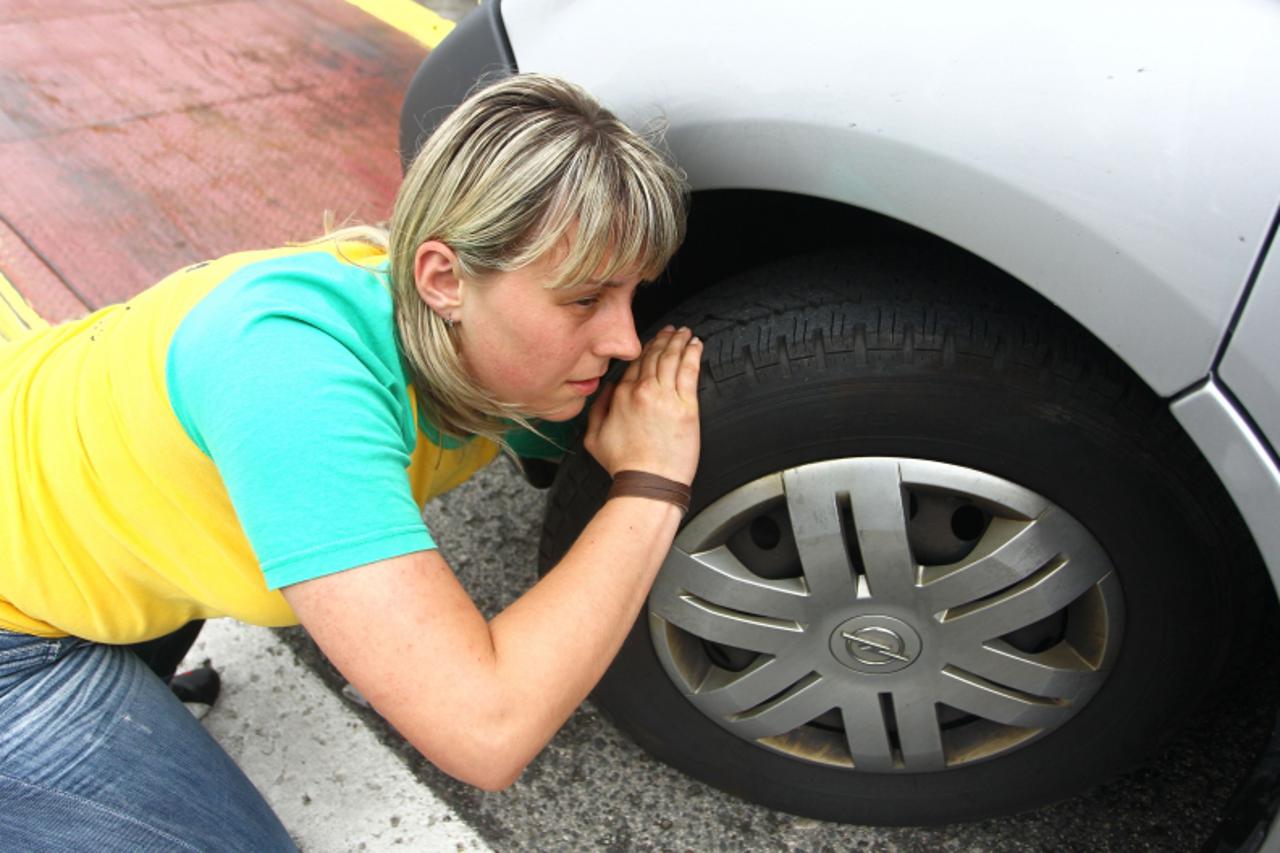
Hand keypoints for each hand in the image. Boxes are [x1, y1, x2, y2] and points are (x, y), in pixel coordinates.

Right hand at [583, 325, 701, 484]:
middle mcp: (642, 391)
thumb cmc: (624, 466)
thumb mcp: (594, 438)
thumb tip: (605, 389)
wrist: (648, 483)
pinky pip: (689, 370)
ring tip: (684, 332)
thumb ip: (597, 409)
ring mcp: (665, 396)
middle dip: (663, 339)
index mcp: (620, 395)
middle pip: (654, 356)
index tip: (651, 342)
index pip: (634, 365)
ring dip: (679, 341)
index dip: (644, 350)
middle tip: (671, 330)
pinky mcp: (687, 406)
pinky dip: (693, 354)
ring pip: (672, 359)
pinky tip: (696, 344)